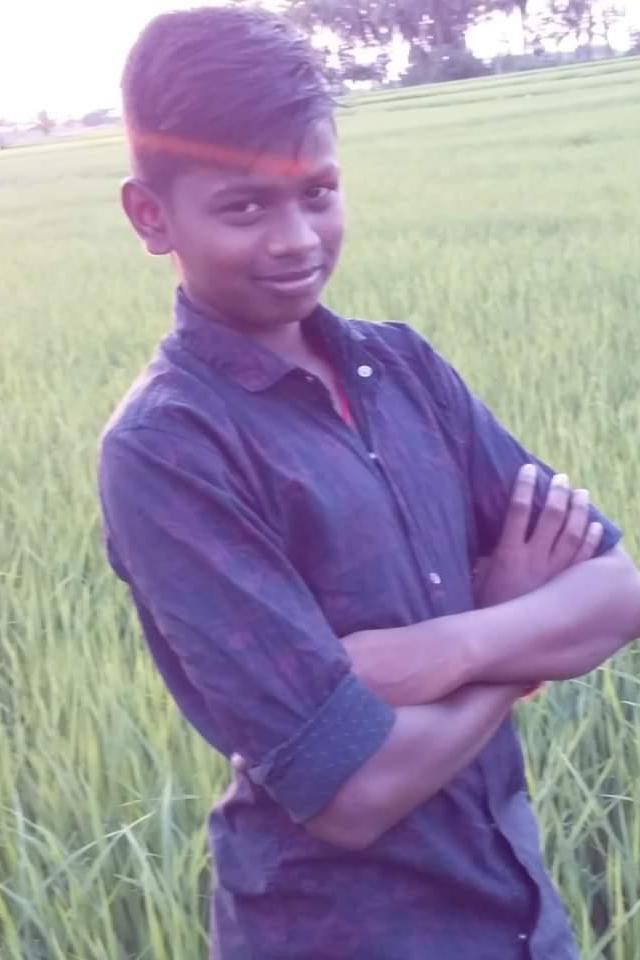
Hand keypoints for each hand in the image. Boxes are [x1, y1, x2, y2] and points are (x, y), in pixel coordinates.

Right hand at [475, 464, 602, 608]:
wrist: (503, 643)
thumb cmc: (485, 609)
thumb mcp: (478, 577)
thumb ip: (487, 555)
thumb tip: (487, 534)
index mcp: (507, 553)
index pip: (516, 510)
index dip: (523, 486)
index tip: (528, 469)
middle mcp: (533, 558)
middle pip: (550, 516)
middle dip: (557, 494)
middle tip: (561, 479)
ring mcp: (553, 572)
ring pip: (571, 534)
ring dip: (579, 511)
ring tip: (581, 494)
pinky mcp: (565, 586)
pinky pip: (583, 558)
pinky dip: (591, 539)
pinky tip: (596, 526)